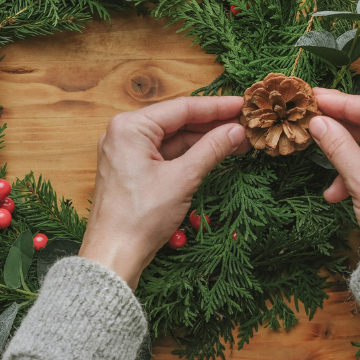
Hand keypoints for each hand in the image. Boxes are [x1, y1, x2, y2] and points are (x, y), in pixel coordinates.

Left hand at [79, 96, 248, 287]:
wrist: (114, 254)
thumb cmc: (141, 217)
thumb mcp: (183, 178)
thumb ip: (211, 149)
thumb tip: (236, 130)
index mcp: (129, 127)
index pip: (181, 108)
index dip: (216, 106)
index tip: (243, 104)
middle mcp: (124, 133)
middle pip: (176, 121)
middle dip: (212, 124)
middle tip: (245, 123)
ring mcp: (125, 150)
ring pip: (172, 137)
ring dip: (203, 140)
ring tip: (237, 140)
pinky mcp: (131, 168)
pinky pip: (164, 153)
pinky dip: (188, 154)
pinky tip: (214, 152)